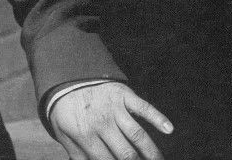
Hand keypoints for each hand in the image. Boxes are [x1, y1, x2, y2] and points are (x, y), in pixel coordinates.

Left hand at [49, 82, 171, 159]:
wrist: (67, 78)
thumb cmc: (66, 111)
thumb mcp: (63, 134)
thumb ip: (77, 154)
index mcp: (85, 135)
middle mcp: (101, 123)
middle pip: (126, 153)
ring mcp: (114, 108)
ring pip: (138, 135)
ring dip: (152, 151)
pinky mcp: (123, 94)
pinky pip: (143, 107)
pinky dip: (157, 117)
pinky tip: (168, 129)